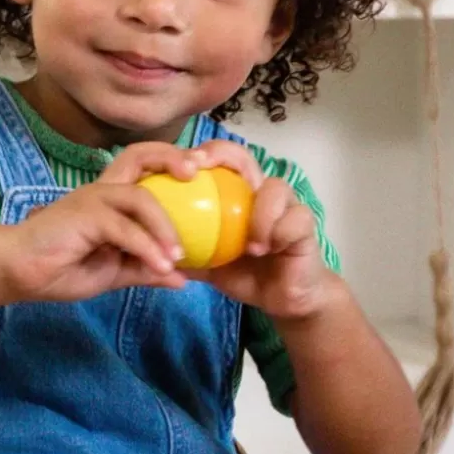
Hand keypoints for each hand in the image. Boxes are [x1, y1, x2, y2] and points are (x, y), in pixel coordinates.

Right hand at [0, 142, 200, 302]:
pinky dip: (146, 248)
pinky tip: (161, 267)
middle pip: (140, 154)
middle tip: (197, 175)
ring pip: (140, 197)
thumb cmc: (62, 266)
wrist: (18, 271)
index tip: (202, 176)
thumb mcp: (115, 271)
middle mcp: (104, 189)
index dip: (173, 161)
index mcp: (113, 197)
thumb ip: (146, 269)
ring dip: (166, 227)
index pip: (145, 164)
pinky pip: (123, 229)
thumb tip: (182, 279)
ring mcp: (93, 198)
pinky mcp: (84, 215)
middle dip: (173, 157)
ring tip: (179, 256)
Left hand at [189, 141, 335, 320]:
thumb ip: (184, 253)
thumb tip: (147, 251)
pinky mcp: (306, 225)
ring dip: (258, 214)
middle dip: (222, 156)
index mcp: (237, 195)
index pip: (219, 159)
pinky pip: (295, 219)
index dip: (201, 154)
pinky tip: (263, 251)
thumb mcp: (208, 264)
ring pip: (276, 187)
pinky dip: (277, 232)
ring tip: (248, 245)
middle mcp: (261, 192)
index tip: (180, 166)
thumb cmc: (246, 275)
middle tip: (200, 170)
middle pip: (245, 157)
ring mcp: (287, 206)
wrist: (284, 300)